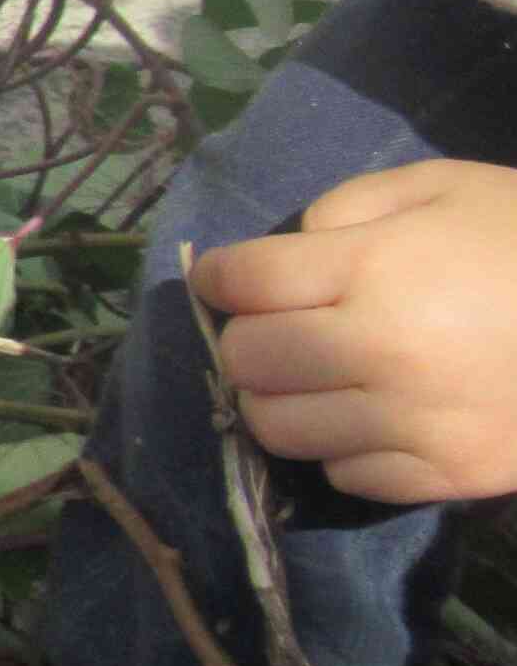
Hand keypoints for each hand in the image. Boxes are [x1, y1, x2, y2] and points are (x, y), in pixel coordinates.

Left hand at [196, 157, 516, 502]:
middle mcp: (378, 353)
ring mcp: (412, 423)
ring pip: (281, 429)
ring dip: (283, 400)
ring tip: (316, 378)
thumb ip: (347, 210)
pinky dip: (342, 448)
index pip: (244, 281)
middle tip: (274, 327)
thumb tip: (285, 255)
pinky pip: (346, 475)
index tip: (224, 279)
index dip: (219, 277)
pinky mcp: (447, 477)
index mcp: (371, 271)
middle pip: (250, 361)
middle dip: (248, 339)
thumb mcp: (439, 188)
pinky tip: (372, 416)